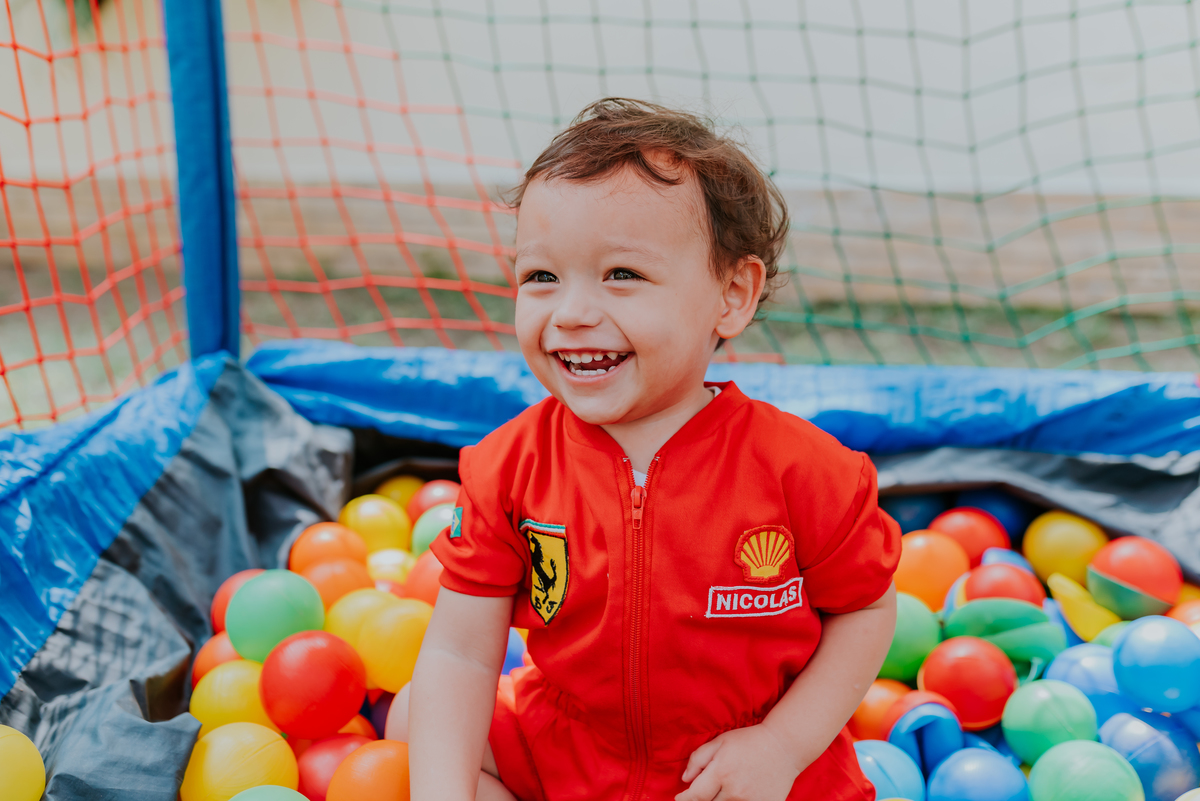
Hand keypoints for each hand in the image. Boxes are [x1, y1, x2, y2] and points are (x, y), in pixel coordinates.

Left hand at [675, 723, 802, 800]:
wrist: (784, 747)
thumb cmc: (749, 741)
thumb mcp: (720, 741)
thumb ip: (698, 759)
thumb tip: (685, 780)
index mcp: (721, 772)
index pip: (695, 796)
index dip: (684, 799)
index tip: (680, 798)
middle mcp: (735, 790)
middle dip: (702, 800)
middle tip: (703, 792)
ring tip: (723, 790)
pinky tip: (735, 795)